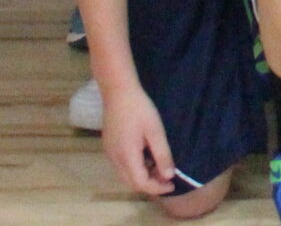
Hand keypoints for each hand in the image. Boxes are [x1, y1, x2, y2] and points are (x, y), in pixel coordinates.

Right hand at [98, 77, 178, 196]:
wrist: (118, 91)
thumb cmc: (140, 108)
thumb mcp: (155, 131)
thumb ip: (162, 154)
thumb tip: (169, 176)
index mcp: (126, 156)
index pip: (140, 183)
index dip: (157, 188)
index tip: (172, 184)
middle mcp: (114, 159)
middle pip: (131, 183)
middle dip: (150, 184)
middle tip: (167, 176)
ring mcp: (109, 153)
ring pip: (125, 175)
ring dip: (142, 176)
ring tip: (159, 165)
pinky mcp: (109, 147)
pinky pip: (122, 166)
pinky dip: (135, 168)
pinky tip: (147, 156)